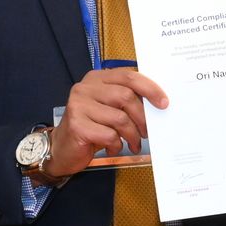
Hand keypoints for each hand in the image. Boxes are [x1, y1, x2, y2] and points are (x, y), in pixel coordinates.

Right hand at [44, 68, 168, 178]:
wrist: (62, 148)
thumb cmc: (90, 127)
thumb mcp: (108, 108)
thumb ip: (126, 100)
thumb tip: (156, 103)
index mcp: (96, 78)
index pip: (128, 76)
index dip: (149, 88)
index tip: (164, 103)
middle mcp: (85, 88)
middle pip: (126, 96)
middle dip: (142, 117)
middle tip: (147, 132)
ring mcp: (79, 105)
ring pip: (120, 118)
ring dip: (132, 135)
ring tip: (133, 143)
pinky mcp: (77, 124)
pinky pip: (109, 135)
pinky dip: (116, 144)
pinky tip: (113, 147)